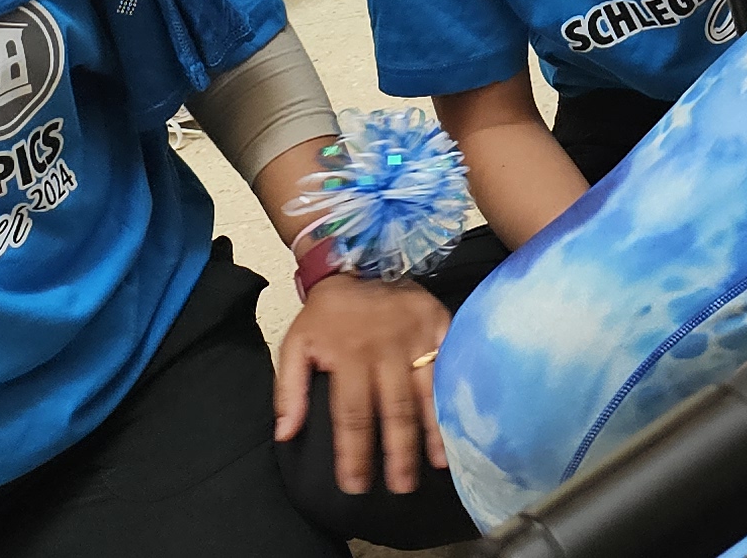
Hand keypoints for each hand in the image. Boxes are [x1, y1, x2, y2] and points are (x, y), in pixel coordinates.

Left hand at [272, 273, 452, 495]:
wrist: (359, 259)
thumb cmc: (327, 314)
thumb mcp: (295, 344)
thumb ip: (289, 390)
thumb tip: (285, 434)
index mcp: (349, 355)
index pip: (352, 416)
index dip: (354, 454)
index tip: (355, 485)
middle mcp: (386, 349)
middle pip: (394, 410)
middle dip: (398, 453)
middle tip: (401, 487)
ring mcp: (418, 336)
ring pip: (427, 392)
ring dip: (433, 432)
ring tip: (438, 465)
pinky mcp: (440, 324)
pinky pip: (451, 365)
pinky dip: (455, 395)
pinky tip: (461, 421)